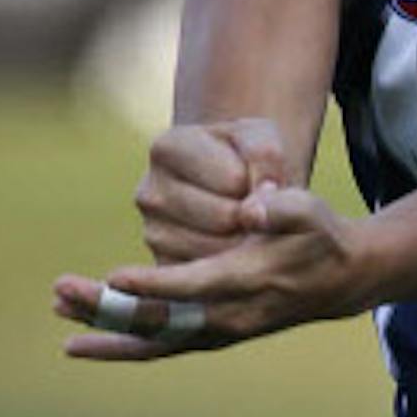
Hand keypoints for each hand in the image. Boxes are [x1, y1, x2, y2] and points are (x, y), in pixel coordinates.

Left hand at [53, 185, 371, 360]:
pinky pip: (158, 347)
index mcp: (248, 282)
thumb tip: (253, 207)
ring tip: (60, 315)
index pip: (192, 288)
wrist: (339, 279)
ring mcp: (218, 331)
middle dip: (108, 308)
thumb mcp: (310, 211)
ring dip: (104, 330)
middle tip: (62, 291)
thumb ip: (282, 207)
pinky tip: (82, 339)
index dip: (154, 285)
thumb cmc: (318, 235)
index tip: (114, 278)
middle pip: (159, 320)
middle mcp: (227, 316)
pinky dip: (120, 346)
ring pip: (152, 340)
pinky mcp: (210, 335)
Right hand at [132, 118, 292, 264]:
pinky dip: (232, 265)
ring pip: (218, 251)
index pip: (233, 180)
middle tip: (261, 207)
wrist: (235, 182)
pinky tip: (237, 245)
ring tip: (251, 224)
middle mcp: (149, 192)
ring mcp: (152, 233)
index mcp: (168, 148)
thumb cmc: (248, 156)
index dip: (261, 183)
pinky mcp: (163, 266)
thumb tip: (253, 214)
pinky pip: (208, 277)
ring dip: (247, 243)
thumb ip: (266, 160)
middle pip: (224, 218)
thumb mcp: (263, 138)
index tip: (261, 178)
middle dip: (254, 216)